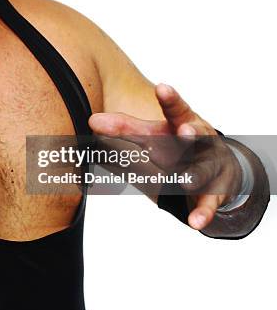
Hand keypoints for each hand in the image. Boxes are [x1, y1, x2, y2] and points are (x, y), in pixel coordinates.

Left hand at [88, 84, 242, 230]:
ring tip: (184, 179)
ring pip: (202, 170)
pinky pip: (208, 204)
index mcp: (182, 123)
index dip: (170, 99)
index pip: (177, 109)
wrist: (217, 171)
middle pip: (195, 136)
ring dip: (194, 174)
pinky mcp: (213, 193)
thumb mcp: (153, 135)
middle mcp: (200, 142)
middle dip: (190, 133)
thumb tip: (91, 121)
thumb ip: (124, 128)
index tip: (162, 88)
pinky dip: (202, 213)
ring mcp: (209, 167)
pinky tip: (194, 222)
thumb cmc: (175, 146)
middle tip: (183, 131)